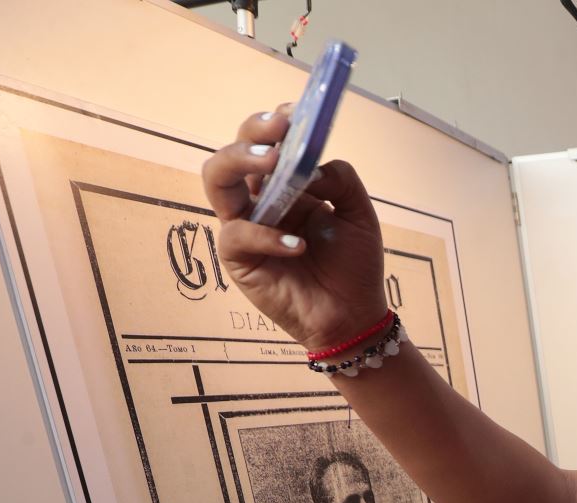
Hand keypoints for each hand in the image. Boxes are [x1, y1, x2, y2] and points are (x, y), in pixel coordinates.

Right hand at [200, 107, 388, 348]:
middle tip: (279, 133)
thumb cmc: (353, 266)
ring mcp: (245, 226)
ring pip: (217, 180)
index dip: (274, 122)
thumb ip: (341, 180)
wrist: (354, 316)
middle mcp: (259, 200)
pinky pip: (238, 234)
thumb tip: (311, 166)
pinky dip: (267, 235)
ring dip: (241, 162)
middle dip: (252, 134)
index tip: (294, 112)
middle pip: (233, 152)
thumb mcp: (359, 214)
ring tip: (274, 162)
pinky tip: (298, 245)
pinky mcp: (239, 259)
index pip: (267, 141)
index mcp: (285, 185)